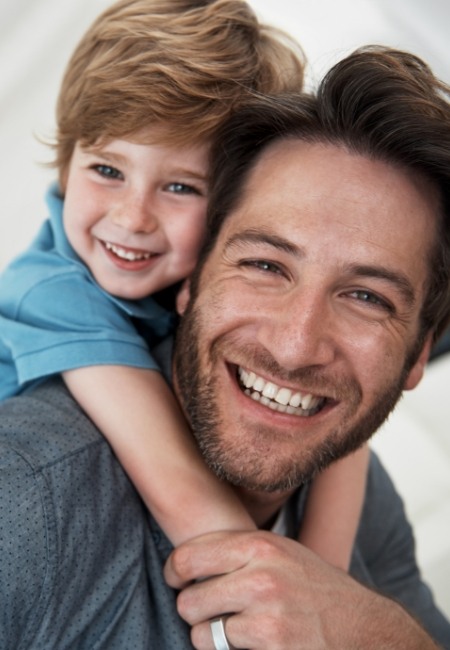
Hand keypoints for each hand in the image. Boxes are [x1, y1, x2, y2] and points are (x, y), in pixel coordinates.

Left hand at [164, 530, 436, 648]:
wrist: (365, 628)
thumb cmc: (315, 589)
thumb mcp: (281, 553)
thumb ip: (239, 550)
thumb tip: (184, 558)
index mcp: (260, 545)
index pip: (188, 556)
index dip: (175, 572)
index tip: (177, 581)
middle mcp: (261, 575)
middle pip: (189, 598)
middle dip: (195, 610)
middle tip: (213, 611)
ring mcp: (267, 613)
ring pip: (201, 631)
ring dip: (210, 636)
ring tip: (235, 630)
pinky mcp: (272, 644)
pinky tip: (253, 644)